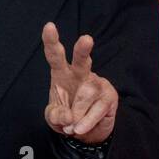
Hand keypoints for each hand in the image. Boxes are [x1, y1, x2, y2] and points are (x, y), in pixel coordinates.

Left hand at [41, 21, 118, 143]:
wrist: (87, 131)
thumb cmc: (67, 116)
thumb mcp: (54, 119)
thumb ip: (56, 116)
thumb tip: (68, 117)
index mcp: (62, 73)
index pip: (55, 55)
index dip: (52, 41)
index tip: (49, 26)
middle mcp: (80, 74)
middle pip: (82, 60)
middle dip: (83, 50)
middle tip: (86, 39)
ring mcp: (97, 84)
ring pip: (86, 94)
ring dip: (77, 113)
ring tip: (72, 127)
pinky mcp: (109, 96)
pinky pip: (97, 109)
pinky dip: (86, 122)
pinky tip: (80, 129)